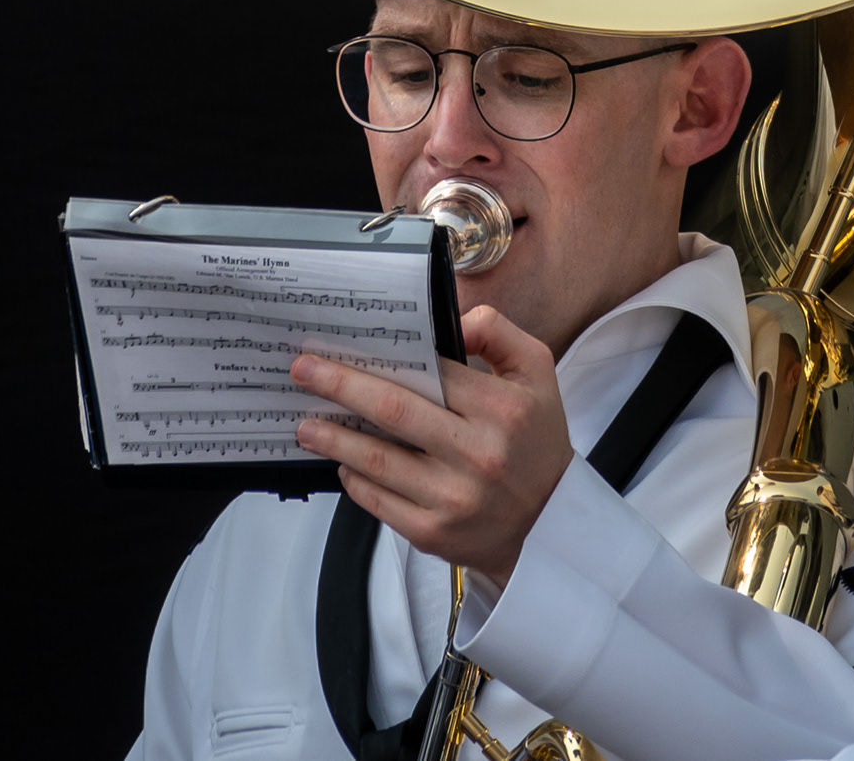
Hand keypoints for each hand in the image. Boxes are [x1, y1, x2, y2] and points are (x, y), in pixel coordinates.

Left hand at [292, 306, 573, 587]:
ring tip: (306, 423)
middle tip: (303, 370)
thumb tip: (453, 320)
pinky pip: (380, 502)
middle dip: (341, 386)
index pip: (431, 373)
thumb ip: (498, 332)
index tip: (343, 345)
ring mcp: (453, 498)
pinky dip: (354, 480)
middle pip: (393, 412)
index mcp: (501, 408)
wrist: (550, 523)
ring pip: (377, 461)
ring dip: (334, 437)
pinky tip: (341, 462)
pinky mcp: (434, 533)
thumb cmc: (536, 439)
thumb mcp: (537, 372)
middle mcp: (477, 454)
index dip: (382, 357)